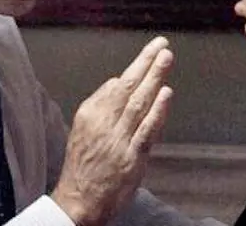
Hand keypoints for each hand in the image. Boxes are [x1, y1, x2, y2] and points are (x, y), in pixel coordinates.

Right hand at [51, 36, 174, 225]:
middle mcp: (103, 123)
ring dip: (154, 78)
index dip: (137, 66)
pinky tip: (166, 93)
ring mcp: (118, 140)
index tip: (151, 52)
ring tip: (166, 58)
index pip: (116, 84)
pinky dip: (157, 111)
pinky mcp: (132, 157)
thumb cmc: (83, 164)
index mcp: (90, 113)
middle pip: (128, 87)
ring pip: (139, 102)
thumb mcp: (83, 128)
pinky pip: (146, 130)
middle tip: (162, 45)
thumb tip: (118, 83)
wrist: (79, 200)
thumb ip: (100, 105)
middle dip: (146, 63)